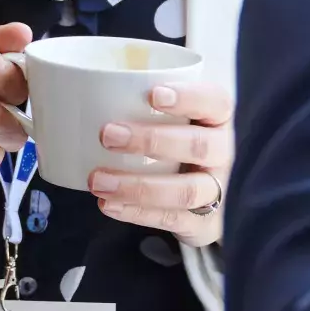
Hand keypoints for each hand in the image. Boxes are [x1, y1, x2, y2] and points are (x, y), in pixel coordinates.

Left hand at [88, 79, 234, 245]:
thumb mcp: (174, 116)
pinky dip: (136, 213)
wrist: (203, 194)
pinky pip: (171, 219)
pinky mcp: (203, 222)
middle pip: (199, 145)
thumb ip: (145, 102)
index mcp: (219, 119)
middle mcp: (223, 153)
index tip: (153, 94)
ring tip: (98, 181)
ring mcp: (217, 190)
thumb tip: (85, 88)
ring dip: (138, 186)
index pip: (215, 102)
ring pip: (186, 190)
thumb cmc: (179, 140)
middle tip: (107, 135)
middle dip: (151, 140)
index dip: (189, 97)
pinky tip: (108, 204)